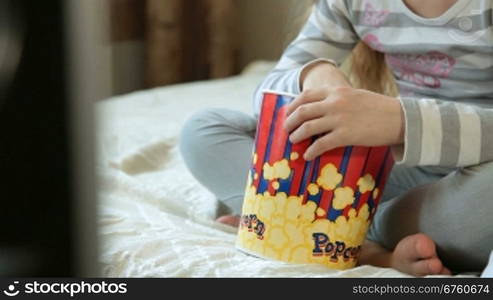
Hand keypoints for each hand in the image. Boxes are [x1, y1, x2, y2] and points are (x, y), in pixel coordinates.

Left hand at [284, 87, 403, 160]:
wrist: (399, 118)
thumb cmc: (377, 107)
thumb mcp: (354, 95)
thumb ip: (336, 98)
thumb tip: (319, 109)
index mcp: (336, 91)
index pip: (305, 96)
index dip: (292, 106)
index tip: (288, 114)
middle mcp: (334, 103)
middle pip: (302, 112)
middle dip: (290, 122)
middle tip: (286, 130)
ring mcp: (339, 119)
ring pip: (307, 128)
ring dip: (296, 136)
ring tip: (294, 141)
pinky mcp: (345, 135)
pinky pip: (320, 144)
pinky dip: (310, 151)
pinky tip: (308, 155)